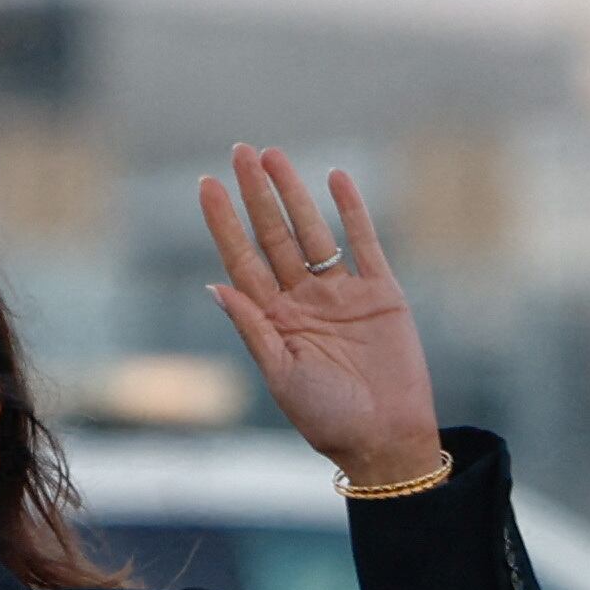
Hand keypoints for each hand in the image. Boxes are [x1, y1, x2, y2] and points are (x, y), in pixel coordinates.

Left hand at [198, 145, 442, 487]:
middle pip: (274, 235)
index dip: (224, 223)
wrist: (383, 437)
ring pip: (313, 231)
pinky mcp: (381, 293)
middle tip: (239, 151)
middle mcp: (302, 300)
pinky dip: (351, 210)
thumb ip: (254, 328)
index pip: (242, 259)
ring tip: (273, 155)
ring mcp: (342, 293)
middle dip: (256, 194)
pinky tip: (335, 179)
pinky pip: (365, 242)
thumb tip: (217, 286)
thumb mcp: (280, 374)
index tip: (206, 186)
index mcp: (272, 320)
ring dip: (294, 193)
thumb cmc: (326, 417)